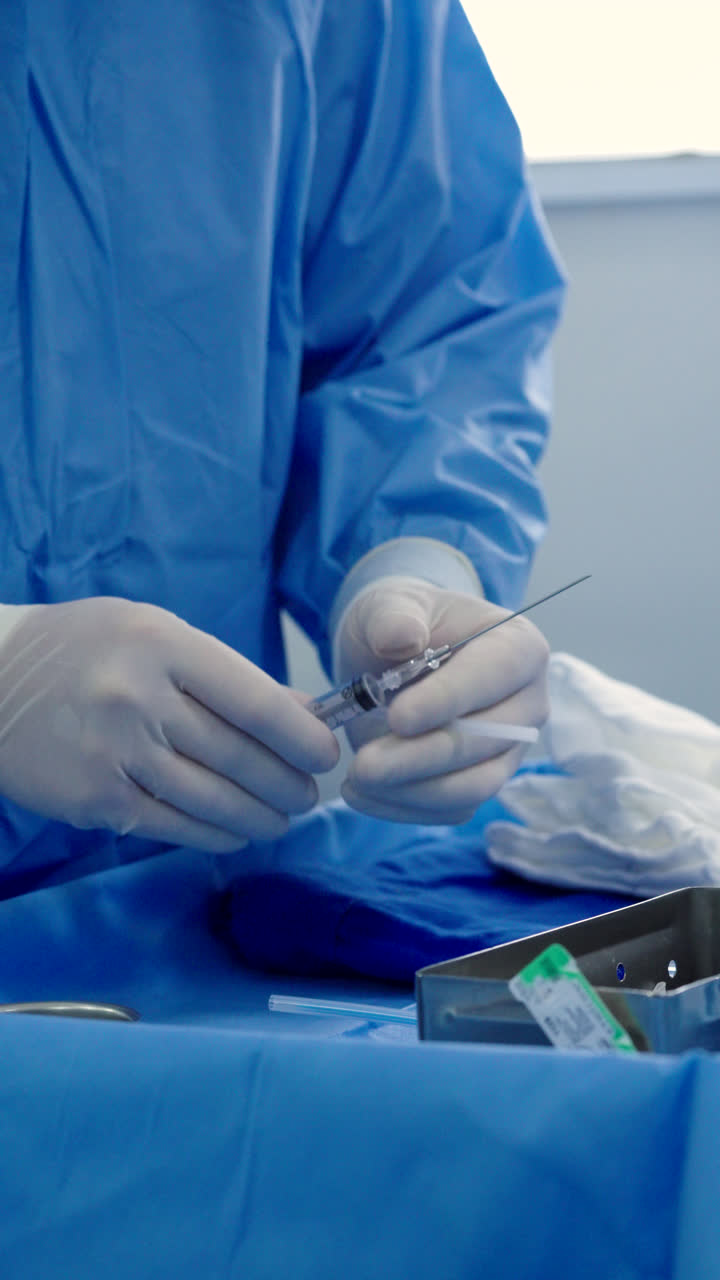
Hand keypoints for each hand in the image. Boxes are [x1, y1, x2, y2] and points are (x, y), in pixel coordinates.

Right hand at [0, 598, 338, 850]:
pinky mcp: (95, 799)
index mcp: (162, 645)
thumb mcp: (156, 634)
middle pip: (240, 757)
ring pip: (213, 799)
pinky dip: (215, 833)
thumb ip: (225, 673)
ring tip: (282, 818)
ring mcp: (114, 753)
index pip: (255, 700)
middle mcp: (138, 698)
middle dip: (289, 784)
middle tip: (310, 793)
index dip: (302, 736)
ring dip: (260, 816)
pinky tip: (237, 832)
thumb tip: (300, 715)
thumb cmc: (87, 649)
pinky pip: (173, 825)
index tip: (325, 753)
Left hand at [335, 579, 548, 823]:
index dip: (449, 700)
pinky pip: (452, 810)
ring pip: (473, 786)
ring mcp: (509, 749)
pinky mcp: (481, 781)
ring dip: (412, 792)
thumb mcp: (388, 604)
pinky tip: (361, 795)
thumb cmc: (401, 623)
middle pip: (486, 741)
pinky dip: (405, 809)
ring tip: (356, 780)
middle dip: (421, 757)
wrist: (392, 655)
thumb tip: (402, 637)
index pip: (496, 676)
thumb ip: (393, 615)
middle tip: (362, 765)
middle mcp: (527, 704)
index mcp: (519, 647)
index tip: (398, 717)